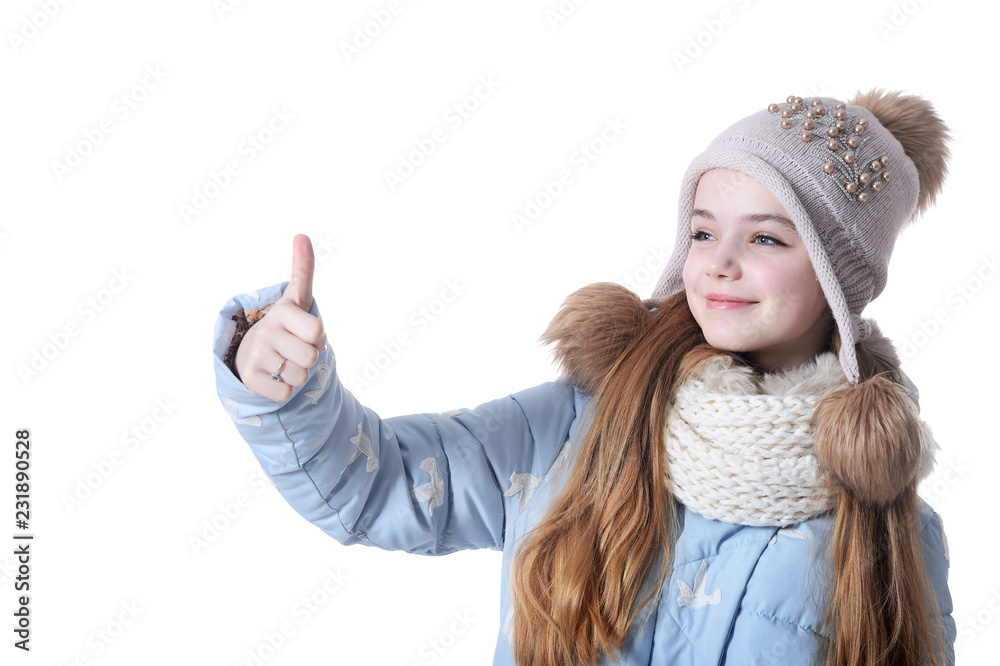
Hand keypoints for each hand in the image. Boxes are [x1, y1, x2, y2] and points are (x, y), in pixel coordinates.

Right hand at [235, 234, 328, 400]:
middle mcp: (266, 332)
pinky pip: (286, 393)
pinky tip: (274, 376)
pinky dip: (285, 389)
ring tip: (283, 361)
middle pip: (311, 357)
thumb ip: (303, 269)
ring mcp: (256, 356)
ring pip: (300, 376)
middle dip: (308, 356)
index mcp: (281, 312)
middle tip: (294, 348)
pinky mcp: (250, 380)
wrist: (252, 352)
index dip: (318, 336)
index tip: (305, 330)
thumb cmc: (286, 324)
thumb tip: (302, 235)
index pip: (318, 332)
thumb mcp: (297, 298)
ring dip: (297, 373)